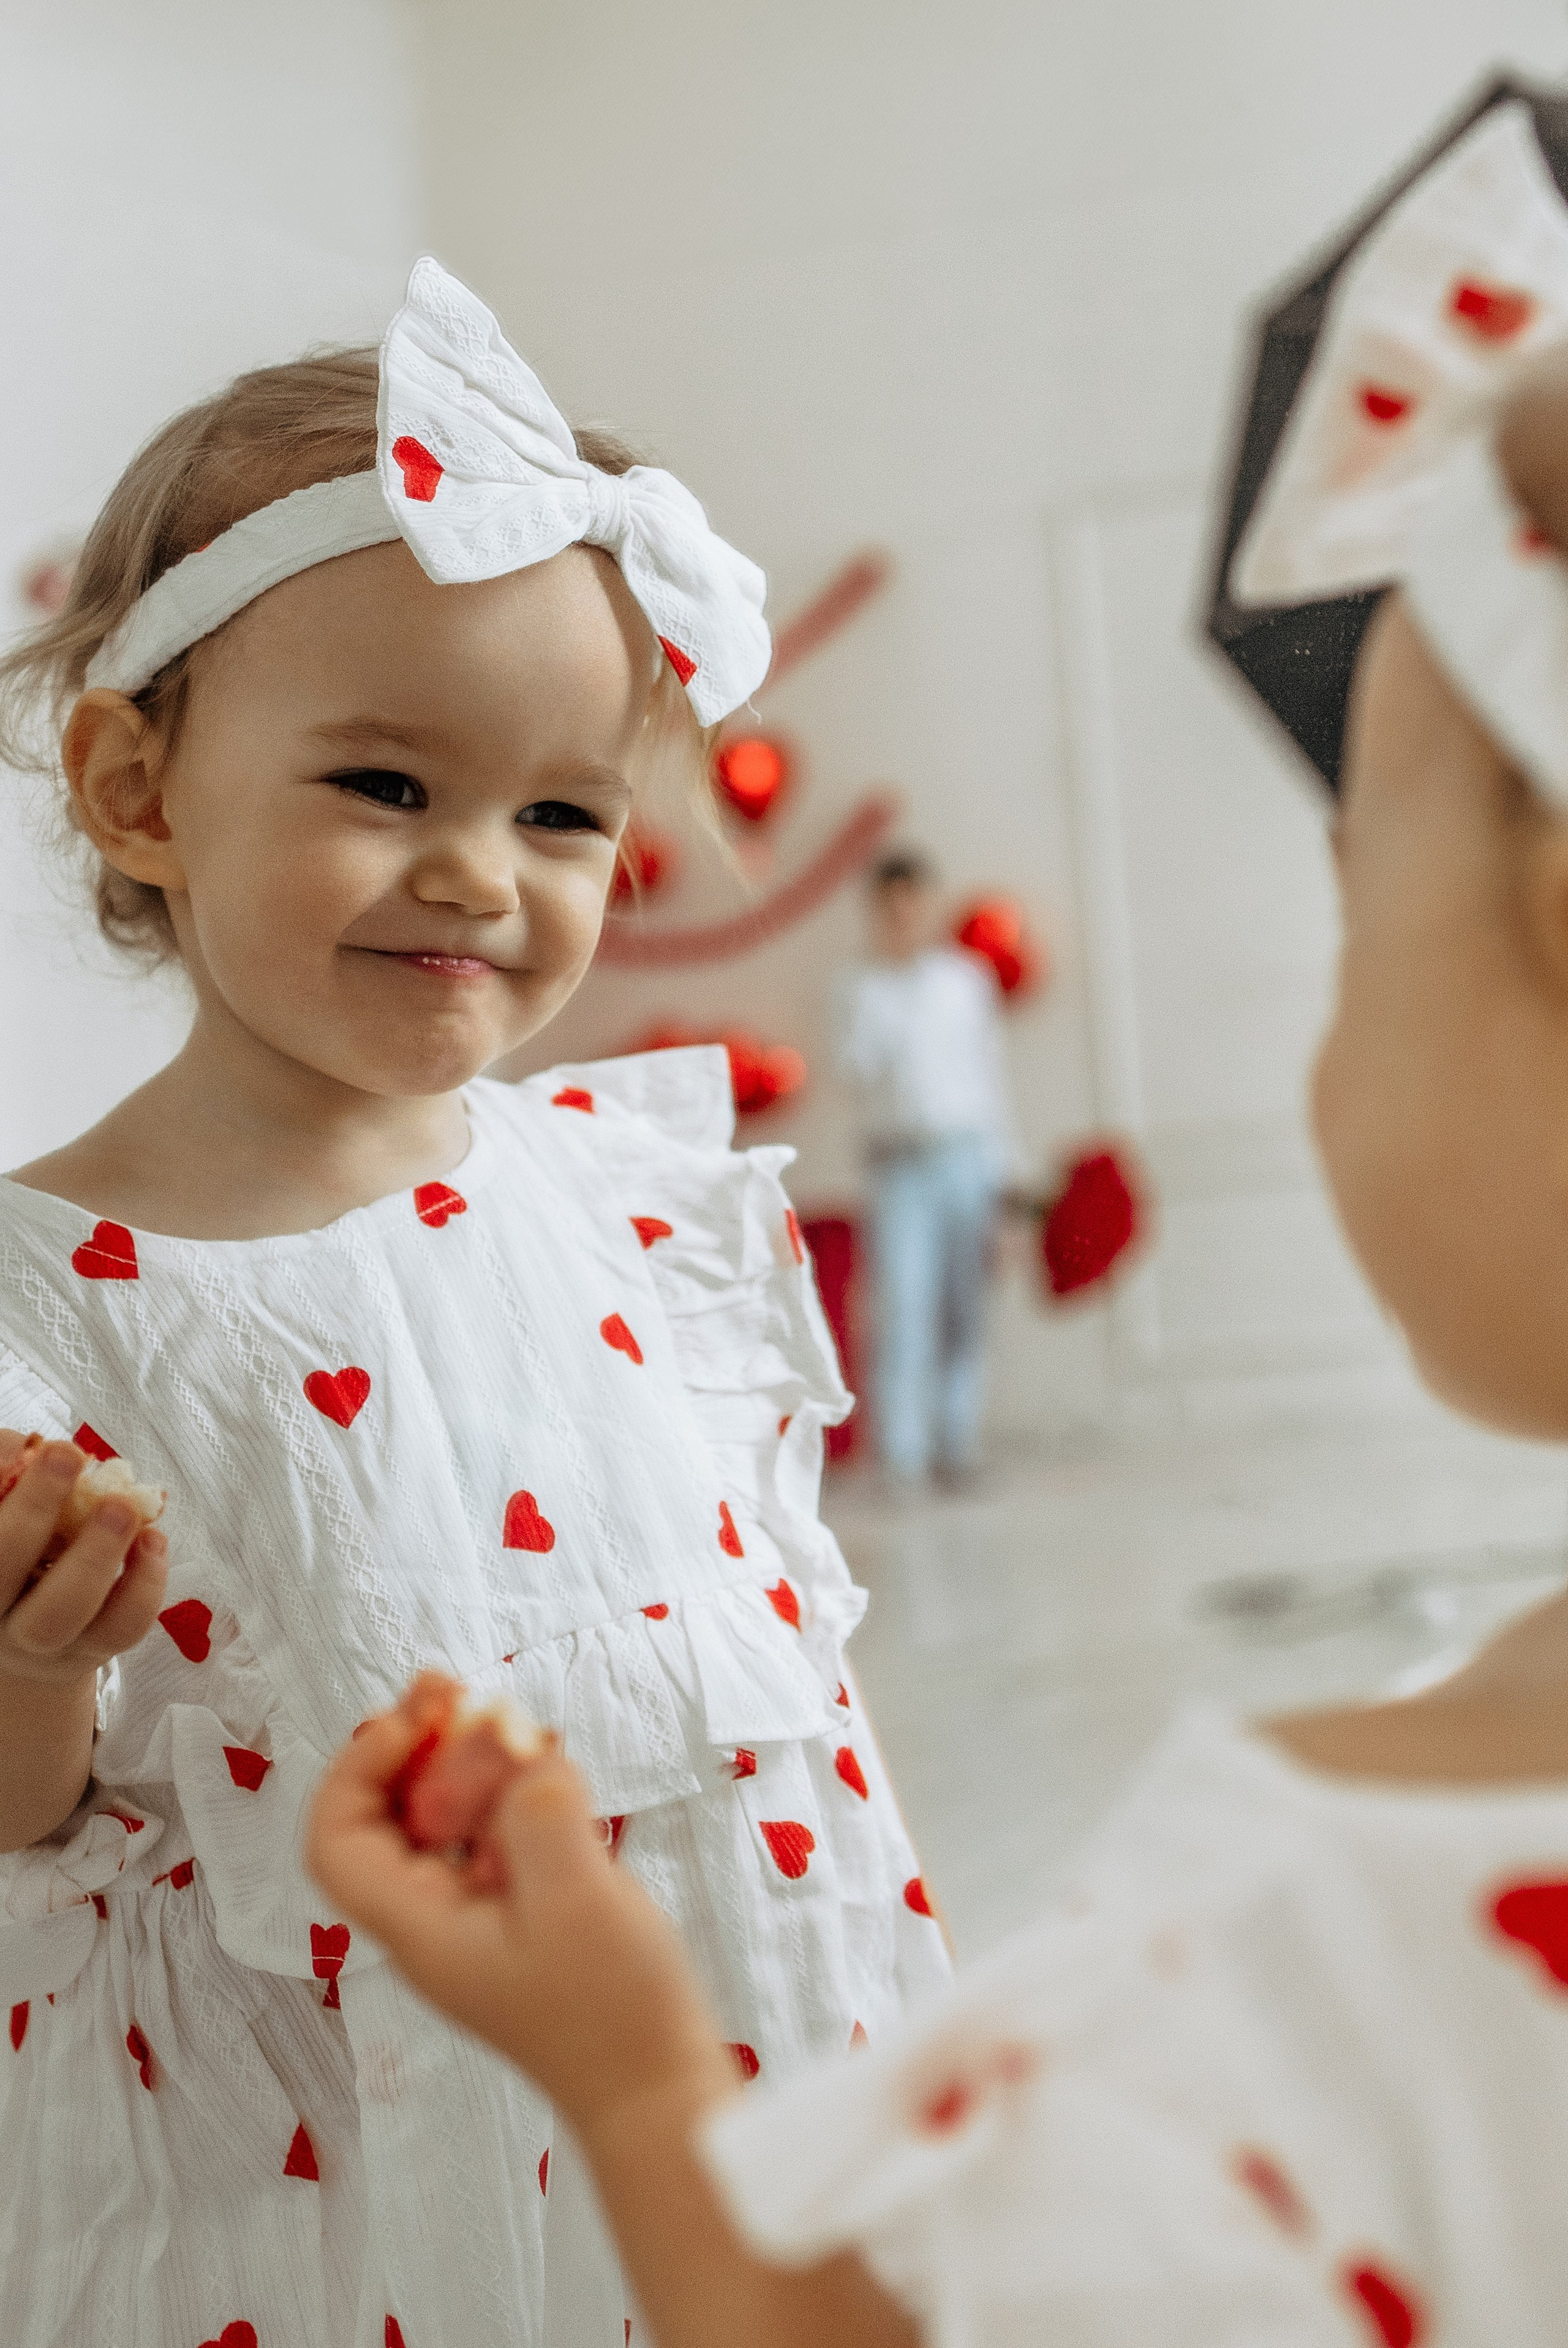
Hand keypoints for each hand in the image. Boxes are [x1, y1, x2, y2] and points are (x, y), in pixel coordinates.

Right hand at [0, 1430, 168, 1691]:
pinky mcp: (92, 1650)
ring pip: (61, 1613)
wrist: (28, 1631)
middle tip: (69, 1455)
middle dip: (35, 1509)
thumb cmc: (16, 1546)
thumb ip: (9, 1469)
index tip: (43, 1447)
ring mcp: (41, 1641)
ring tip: (123, 1506)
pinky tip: (152, 1540)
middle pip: (1, 1576)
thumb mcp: (7, 1503)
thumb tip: (31, 1450)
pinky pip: (120, 1627)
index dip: (10, 1493)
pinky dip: (143, 1583)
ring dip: (95, 1553)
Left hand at [305, 1682, 730, 2138]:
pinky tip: (542, 1765)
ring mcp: (478, 1918)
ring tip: (499, 1713)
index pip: (337, 1843)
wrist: (658, 2091)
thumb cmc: (612, 2009)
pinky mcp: (522, 1915)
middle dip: (411, 1746)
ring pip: (441, 1821)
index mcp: (421, 1927)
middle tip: (450, 1687)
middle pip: (385, 1819)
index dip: (358, 1769)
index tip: (417, 1724)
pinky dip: (507, 1792)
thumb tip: (522, 1755)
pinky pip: (492, 1838)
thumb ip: (539, 1811)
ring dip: (460, 1760)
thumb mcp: (577, 1896)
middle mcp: (435, 1921)